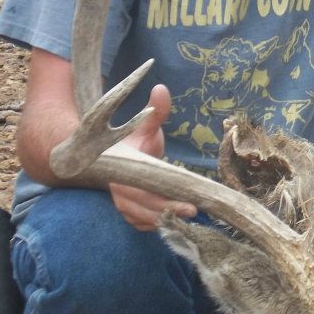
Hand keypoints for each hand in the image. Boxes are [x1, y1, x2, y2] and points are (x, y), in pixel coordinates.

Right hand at [109, 84, 196, 230]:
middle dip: (170, 211)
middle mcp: (118, 189)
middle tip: (195, 210)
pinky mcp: (128, 213)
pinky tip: (176, 222)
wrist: (120, 157)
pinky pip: (142, 224)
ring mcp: (122, 204)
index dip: (162, 200)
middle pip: (144, 208)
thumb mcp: (146, 126)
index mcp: (121, 169)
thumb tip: (161, 88)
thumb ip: (156, 111)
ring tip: (190, 217)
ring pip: (143, 219)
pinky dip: (158, 225)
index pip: (141, 189)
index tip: (188, 204)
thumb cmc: (137, 142)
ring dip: (166, 220)